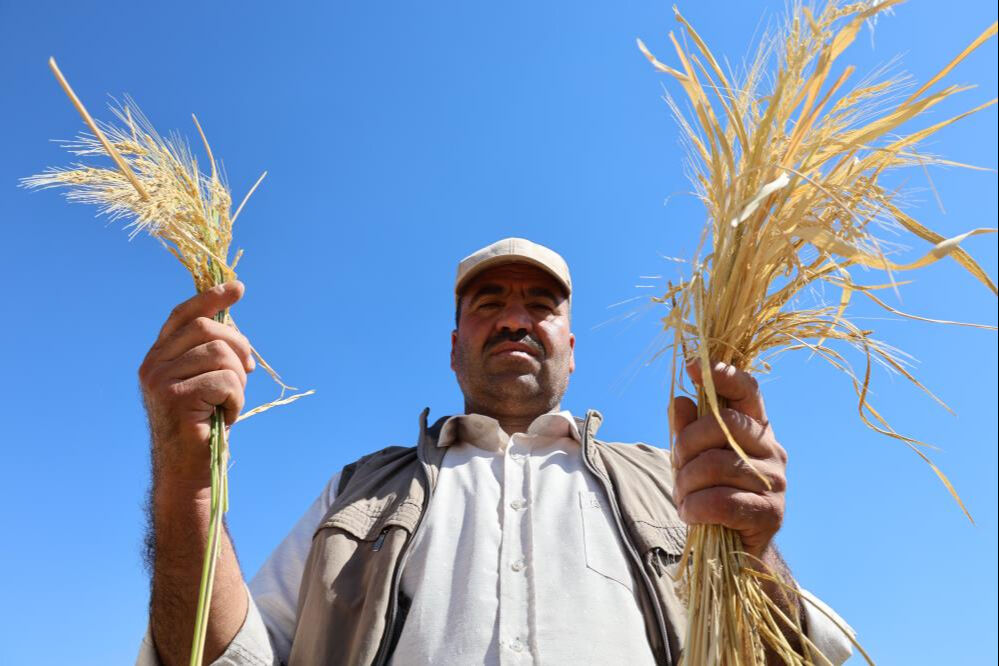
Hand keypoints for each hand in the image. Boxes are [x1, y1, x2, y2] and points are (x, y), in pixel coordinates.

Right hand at [139, 281, 254, 489]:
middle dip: (239, 346)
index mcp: (158, 356)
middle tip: (247, 370)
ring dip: (237, 381)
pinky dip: (236, 400)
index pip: (184, 314)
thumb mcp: (207, 381)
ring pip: (220, 354)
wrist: (190, 471)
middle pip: (208, 328)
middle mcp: (153, 364)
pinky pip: (225, 381)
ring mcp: (160, 380)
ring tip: (228, 403)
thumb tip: (235, 325)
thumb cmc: (203, 425)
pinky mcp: (174, 398)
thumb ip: (212, 353)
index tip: (238, 288)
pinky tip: (225, 416)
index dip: (211, 297)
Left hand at [670, 361, 786, 559]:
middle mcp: (773, 449)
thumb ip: (687, 430)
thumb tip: (679, 400)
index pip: (748, 390)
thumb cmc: (713, 496)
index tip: (692, 367)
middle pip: (723, 423)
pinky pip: (720, 501)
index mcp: (756, 429)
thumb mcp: (693, 460)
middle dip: (686, 444)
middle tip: (677, 468)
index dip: (722, 375)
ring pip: (716, 464)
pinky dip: (695, 507)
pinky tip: (689, 514)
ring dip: (686, 483)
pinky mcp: (771, 514)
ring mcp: (775, 482)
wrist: (735, 553)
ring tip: (683, 498)